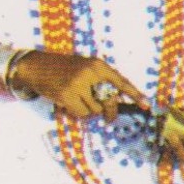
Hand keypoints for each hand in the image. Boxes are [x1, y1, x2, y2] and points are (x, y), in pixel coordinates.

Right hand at [11, 51, 147, 119]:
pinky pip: (81, 114)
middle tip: (109, 118)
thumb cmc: (63, 69)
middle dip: (110, 112)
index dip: (134, 94)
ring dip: (88, 111)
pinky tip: (68, 105)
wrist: (37, 66)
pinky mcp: (67, 96)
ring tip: (77, 101)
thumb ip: (99, 82)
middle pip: (109, 101)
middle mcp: (90, 73)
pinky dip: (77, 114)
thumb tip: (110, 106)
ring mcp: (78, 84)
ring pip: (95, 110)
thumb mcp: (84, 68)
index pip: (120, 81)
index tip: (146, 105)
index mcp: (98, 65)